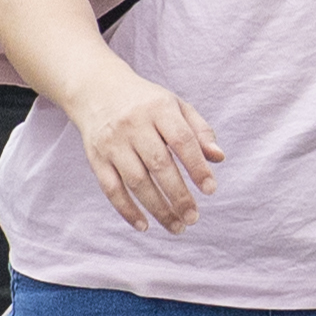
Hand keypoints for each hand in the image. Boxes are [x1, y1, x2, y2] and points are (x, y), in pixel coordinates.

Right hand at [67, 69, 223, 233]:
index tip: (210, 190)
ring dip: (158, 208)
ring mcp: (112, 142)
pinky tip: (145, 225)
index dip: (197, 166)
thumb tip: (219, 158)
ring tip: (177, 226)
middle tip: (193, 217)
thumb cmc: (146, 103)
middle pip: (159, 164)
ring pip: (136, 181)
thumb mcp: (175, 106)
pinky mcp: (96, 158)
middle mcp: (133, 124)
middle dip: (178, 195)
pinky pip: (111, 189)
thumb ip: (200, 131)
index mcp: (158, 108)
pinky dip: (127, 210)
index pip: (182, 140)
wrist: (97, 90)